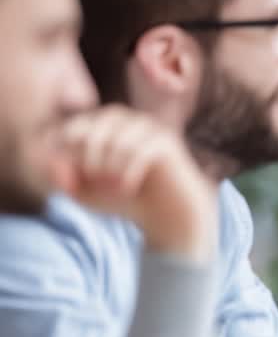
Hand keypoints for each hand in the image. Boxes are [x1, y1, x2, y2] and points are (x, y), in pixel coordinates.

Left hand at [48, 105, 214, 260]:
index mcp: (104, 127)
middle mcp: (127, 121)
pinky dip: (128, 172)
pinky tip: (127, 189)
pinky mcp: (167, 142)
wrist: (165, 214)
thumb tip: (51, 163)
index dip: (68, 151)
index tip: (72, 178)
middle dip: (88, 155)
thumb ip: (63, 180)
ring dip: (110, 166)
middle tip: (94, 178)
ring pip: (119, 138)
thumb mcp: (85, 194)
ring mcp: (149, 129)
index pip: (75, 127)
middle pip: (95, 125)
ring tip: (112, 186)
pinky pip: (141, 151)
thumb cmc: (124, 201)